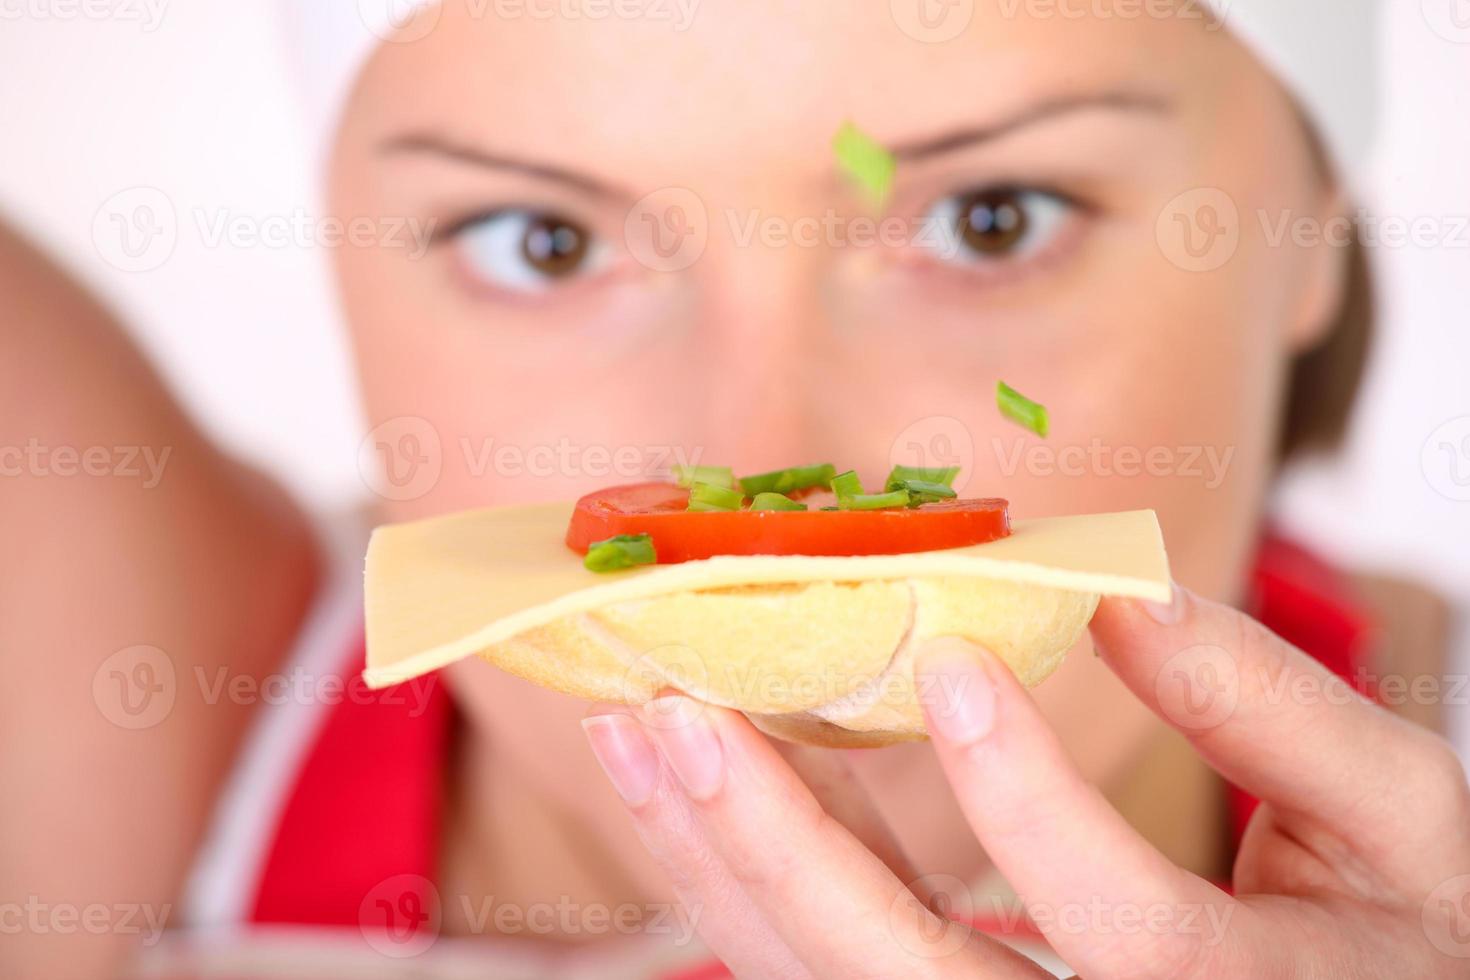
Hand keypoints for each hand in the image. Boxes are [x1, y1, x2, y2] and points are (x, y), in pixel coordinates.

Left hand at [581, 585, 1469, 977]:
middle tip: (682, 714)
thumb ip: (1280, 715)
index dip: (1035, 803)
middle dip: (786, 854)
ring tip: (640, 732)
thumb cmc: (1403, 929)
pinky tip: (694, 784)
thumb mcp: (1401, 821)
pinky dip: (750, 879)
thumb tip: (1128, 597)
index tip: (955, 659)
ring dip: (726, 864)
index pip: (1127, 933)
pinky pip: (831, 972)